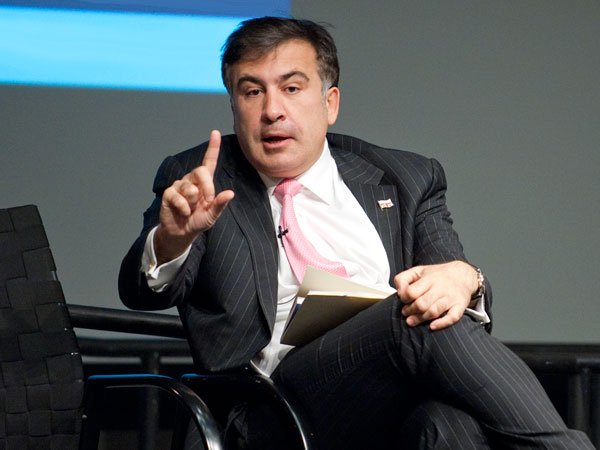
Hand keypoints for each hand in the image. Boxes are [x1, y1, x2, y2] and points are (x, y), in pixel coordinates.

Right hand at [154, 130, 233, 263]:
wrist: (182, 232)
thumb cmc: (198, 221)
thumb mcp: (212, 215)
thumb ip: (220, 204)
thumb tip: (230, 193)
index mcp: (204, 183)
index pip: (209, 161)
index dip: (213, 147)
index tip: (215, 133)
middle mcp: (191, 180)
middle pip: (201, 171)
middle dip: (207, 187)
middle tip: (207, 201)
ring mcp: (179, 185)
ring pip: (190, 188)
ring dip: (194, 203)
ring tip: (191, 210)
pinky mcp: (169, 193)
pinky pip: (179, 197)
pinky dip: (184, 208)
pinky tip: (183, 212)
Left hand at [394, 261, 477, 330]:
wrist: (463, 275)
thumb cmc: (437, 275)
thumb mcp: (418, 271)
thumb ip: (403, 278)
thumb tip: (399, 291)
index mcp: (429, 279)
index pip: (412, 291)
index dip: (404, 298)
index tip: (404, 300)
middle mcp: (441, 288)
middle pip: (421, 304)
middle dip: (410, 310)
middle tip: (406, 312)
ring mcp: (451, 298)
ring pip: (434, 311)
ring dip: (420, 319)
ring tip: (412, 320)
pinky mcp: (460, 306)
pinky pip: (452, 317)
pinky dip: (442, 323)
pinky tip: (432, 326)